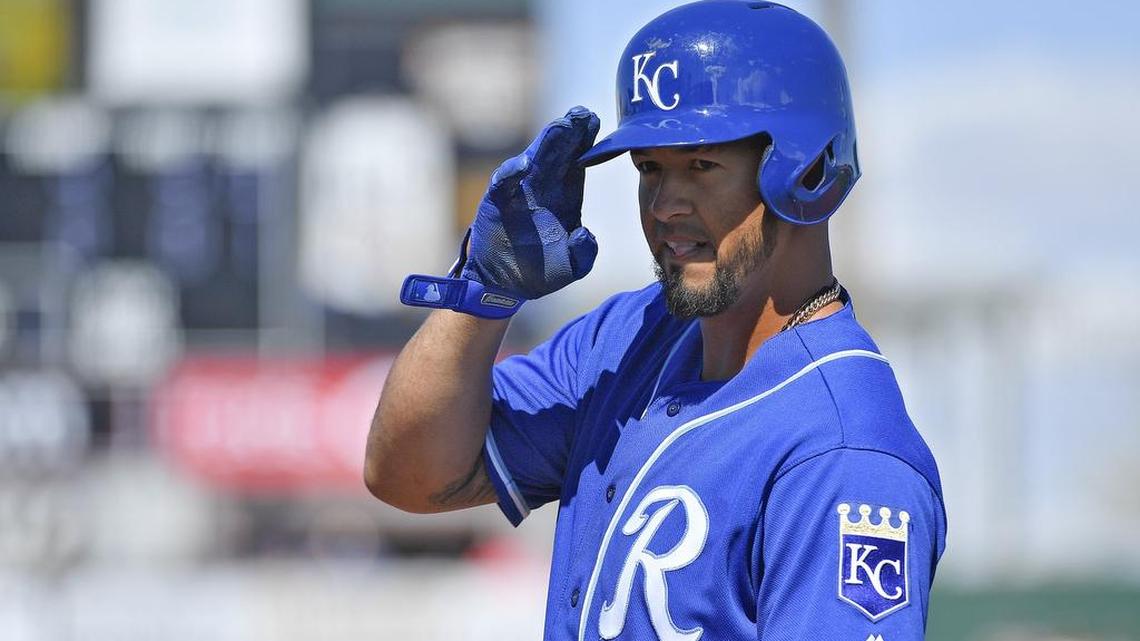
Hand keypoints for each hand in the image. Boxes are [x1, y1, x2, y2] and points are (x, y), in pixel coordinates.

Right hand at [460, 106, 599, 299]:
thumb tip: (586, 234)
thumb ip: (584, 253)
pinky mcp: (497, 203)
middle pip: (558, 153)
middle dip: (571, 132)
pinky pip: (504, 183)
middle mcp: (542, 188)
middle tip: (584, 113)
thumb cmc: (538, 273)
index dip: (586, 142)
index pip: (577, 162)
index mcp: (564, 197)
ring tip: (561, 126)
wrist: (504, 286)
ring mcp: (519, 193)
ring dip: (546, 143)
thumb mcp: (571, 267)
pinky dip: (511, 173)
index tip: (597, 122)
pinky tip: (523, 163)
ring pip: (533, 160)